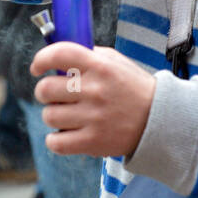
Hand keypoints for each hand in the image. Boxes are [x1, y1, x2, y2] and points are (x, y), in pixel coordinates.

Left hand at [31, 42, 156, 157]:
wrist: (160, 120)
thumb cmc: (134, 89)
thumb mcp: (117, 63)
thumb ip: (89, 56)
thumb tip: (57, 57)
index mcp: (101, 67)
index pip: (59, 54)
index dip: (41, 60)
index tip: (37, 68)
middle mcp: (95, 90)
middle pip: (45, 89)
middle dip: (45, 92)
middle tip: (56, 96)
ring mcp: (94, 118)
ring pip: (49, 116)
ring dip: (53, 115)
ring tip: (68, 116)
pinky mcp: (93, 142)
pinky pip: (55, 142)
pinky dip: (55, 140)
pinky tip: (66, 134)